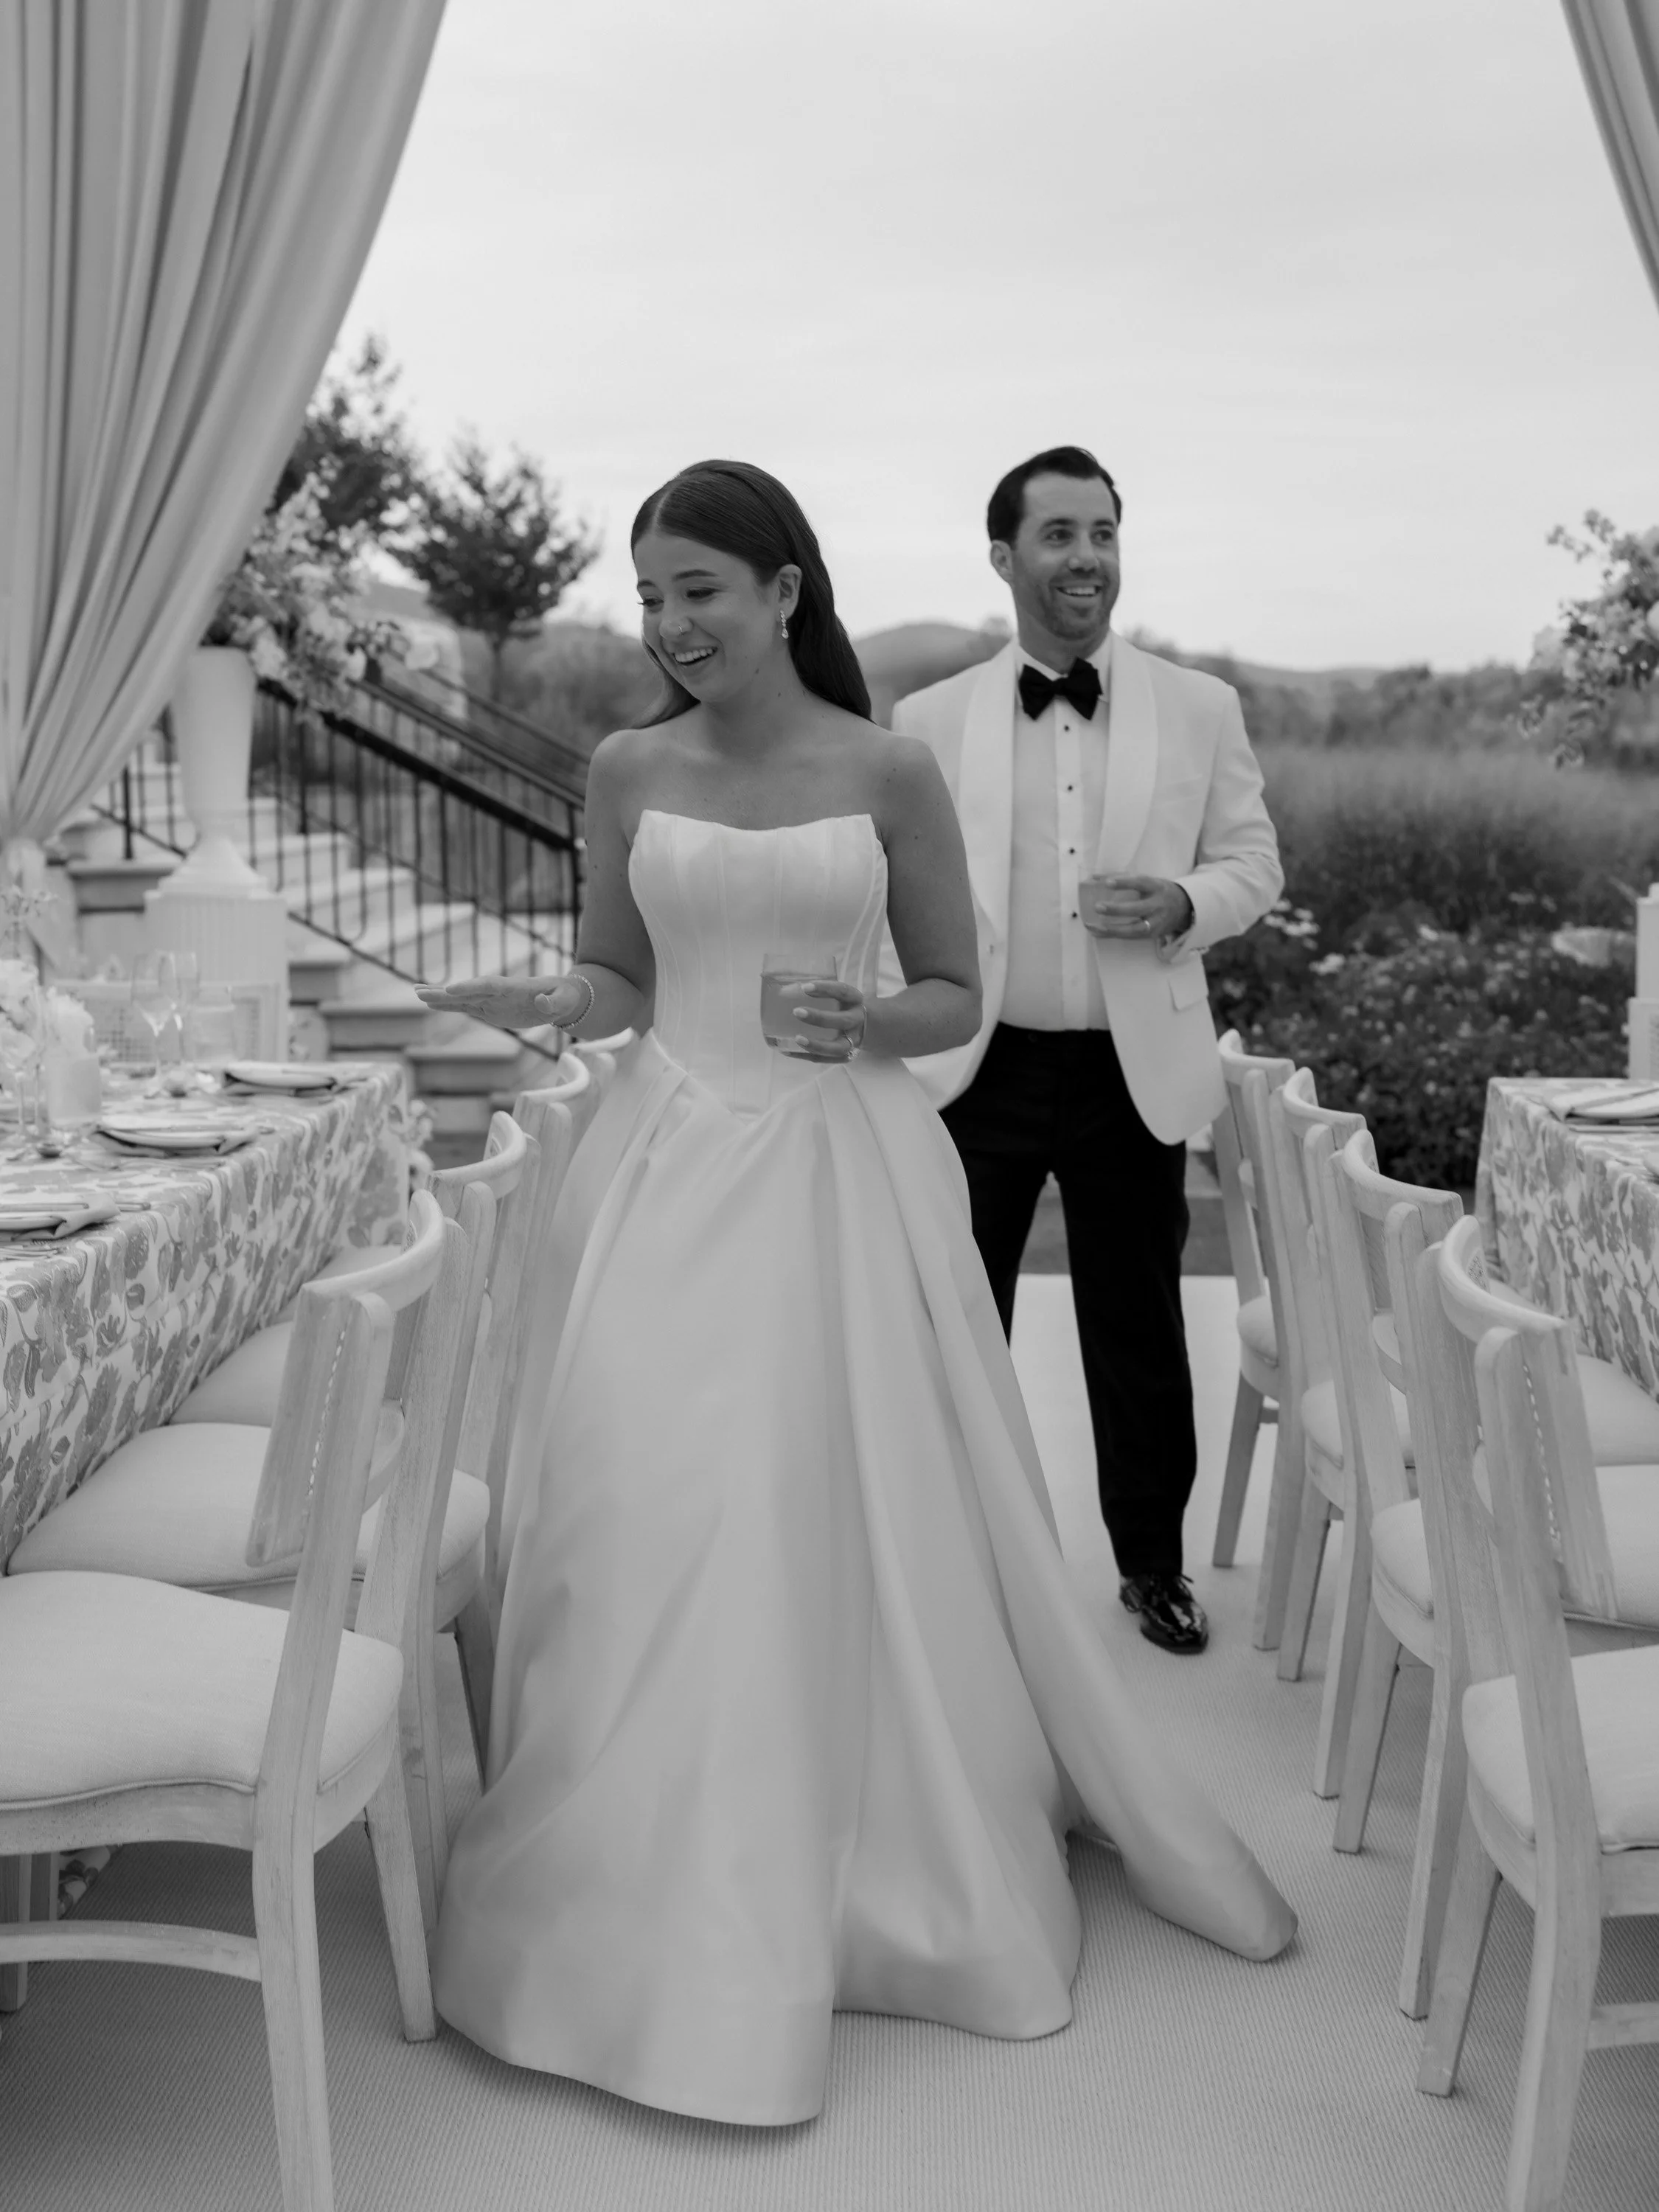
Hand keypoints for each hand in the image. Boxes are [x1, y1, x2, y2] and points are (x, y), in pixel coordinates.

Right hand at [415, 975, 569, 1031]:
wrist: (562, 997)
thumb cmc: (565, 997)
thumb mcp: (565, 1001)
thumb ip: (553, 1003)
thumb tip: (541, 1003)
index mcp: (514, 986)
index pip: (488, 985)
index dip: (469, 987)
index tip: (450, 990)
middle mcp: (498, 991)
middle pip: (468, 990)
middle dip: (444, 992)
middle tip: (419, 992)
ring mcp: (492, 1000)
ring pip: (462, 999)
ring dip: (440, 997)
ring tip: (416, 994)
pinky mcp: (490, 1010)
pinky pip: (466, 1008)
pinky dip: (449, 1006)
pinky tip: (431, 1004)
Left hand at [791, 977, 867, 1053]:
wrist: (860, 1026)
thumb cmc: (839, 1005)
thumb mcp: (835, 995)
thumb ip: (816, 993)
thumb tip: (782, 989)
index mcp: (854, 1000)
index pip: (843, 991)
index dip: (825, 989)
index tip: (804, 987)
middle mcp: (856, 1020)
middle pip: (843, 1021)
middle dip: (820, 1018)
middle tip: (796, 1012)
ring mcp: (852, 1040)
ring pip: (838, 1047)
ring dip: (817, 1044)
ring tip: (797, 1038)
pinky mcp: (844, 1056)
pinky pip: (825, 1060)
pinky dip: (806, 1056)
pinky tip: (788, 1050)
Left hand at [1081, 876, 1193, 944]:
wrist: (1184, 908)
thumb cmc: (1158, 891)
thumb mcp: (1147, 881)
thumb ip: (1123, 878)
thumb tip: (1094, 877)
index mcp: (1156, 887)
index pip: (1141, 883)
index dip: (1124, 882)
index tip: (1107, 882)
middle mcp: (1158, 905)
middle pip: (1137, 909)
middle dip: (1116, 910)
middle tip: (1097, 907)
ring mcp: (1156, 922)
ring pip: (1134, 929)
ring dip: (1112, 929)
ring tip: (1093, 926)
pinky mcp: (1152, 935)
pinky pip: (1131, 937)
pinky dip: (1113, 935)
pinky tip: (1097, 933)